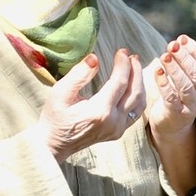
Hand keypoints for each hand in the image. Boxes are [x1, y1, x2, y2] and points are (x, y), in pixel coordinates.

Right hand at [32, 49, 146, 161]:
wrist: (54, 143)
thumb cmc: (54, 117)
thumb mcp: (60, 93)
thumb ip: (78, 75)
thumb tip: (94, 58)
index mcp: (100, 111)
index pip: (119, 82)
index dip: (123, 65)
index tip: (122, 51)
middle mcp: (113, 121)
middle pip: (135, 92)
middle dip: (136, 71)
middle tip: (132, 56)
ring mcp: (118, 129)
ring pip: (139, 103)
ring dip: (140, 84)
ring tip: (136, 68)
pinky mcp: (118, 132)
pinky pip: (135, 113)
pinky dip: (138, 97)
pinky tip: (133, 87)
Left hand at [145, 35, 195, 138]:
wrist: (173, 119)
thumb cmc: (180, 89)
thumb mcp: (187, 73)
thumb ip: (188, 56)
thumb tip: (185, 39)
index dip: (194, 49)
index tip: (181, 39)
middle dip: (183, 58)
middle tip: (171, 46)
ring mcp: (194, 104)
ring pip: (185, 85)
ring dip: (174, 69)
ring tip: (164, 56)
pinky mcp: (179, 112)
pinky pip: (171, 97)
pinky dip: (164, 83)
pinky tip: (157, 71)